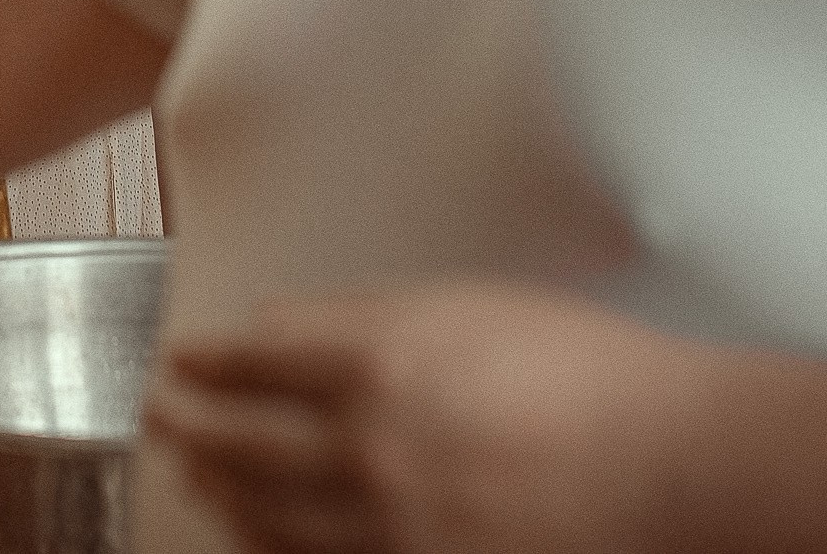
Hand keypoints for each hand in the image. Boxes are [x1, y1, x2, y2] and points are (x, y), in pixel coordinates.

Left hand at [145, 283, 789, 553]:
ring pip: (274, 519)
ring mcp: (393, 525)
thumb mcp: (469, 306)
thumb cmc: (595, 375)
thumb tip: (283, 327)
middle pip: (244, 442)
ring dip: (224, 496)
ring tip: (196, 483)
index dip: (208, 360)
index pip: (256, 358)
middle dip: (191, 429)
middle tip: (159, 419)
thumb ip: (367, 317)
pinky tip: (265, 546)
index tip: (180, 360)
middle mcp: (368, 448)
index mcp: (375, 362)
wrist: (677, 465)